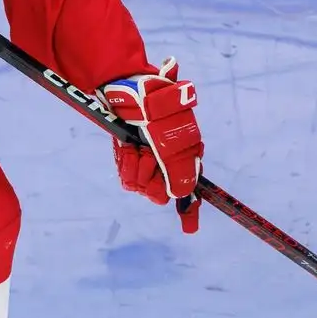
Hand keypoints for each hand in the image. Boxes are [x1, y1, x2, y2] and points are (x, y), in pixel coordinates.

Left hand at [101, 60, 202, 233]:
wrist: (127, 90)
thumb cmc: (156, 109)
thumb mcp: (172, 139)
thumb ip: (179, 169)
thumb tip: (182, 196)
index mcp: (186, 156)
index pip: (189, 188)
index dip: (190, 210)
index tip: (189, 227)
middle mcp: (167, 164)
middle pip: (161, 194)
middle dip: (153, 178)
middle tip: (150, 155)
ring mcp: (147, 163)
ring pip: (142, 187)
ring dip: (138, 166)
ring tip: (138, 145)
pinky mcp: (128, 161)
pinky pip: (127, 178)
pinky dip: (126, 163)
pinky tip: (128, 147)